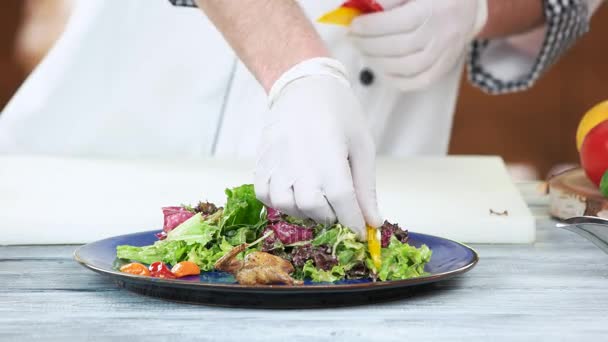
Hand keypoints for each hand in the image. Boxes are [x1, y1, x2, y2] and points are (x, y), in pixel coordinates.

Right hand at [254, 58, 382, 238]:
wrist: (303, 87)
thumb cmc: (338, 112)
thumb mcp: (362, 146)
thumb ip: (366, 187)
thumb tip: (374, 222)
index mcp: (329, 157)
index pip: (343, 204)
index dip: (354, 223)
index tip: (360, 232)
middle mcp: (299, 164)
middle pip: (315, 210)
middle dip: (331, 217)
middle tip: (339, 209)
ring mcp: (276, 164)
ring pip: (288, 207)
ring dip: (306, 211)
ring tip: (318, 198)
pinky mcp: (261, 163)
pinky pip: (266, 196)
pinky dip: (280, 202)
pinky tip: (295, 192)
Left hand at [350, 0, 487, 90]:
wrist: (469, 7)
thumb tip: (363, 6)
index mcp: (433, 9)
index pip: (398, 22)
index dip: (372, 26)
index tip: (354, 25)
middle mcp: (441, 33)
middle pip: (399, 46)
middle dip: (370, 45)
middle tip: (354, 39)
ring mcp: (444, 53)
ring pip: (407, 67)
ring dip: (379, 62)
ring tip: (364, 53)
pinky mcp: (444, 67)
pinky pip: (420, 81)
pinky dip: (397, 80)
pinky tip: (381, 71)